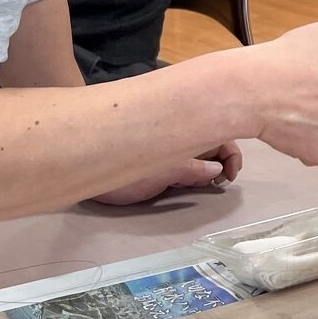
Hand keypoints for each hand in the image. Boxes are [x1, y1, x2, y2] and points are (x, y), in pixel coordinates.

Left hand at [90, 142, 242, 204]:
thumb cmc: (124, 173)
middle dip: (223, 163)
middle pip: (215, 144)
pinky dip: (196, 175)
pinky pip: (189, 166)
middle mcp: (182, 138)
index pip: (223, 135)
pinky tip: (192, 185)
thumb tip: (218, 170)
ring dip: (210, 170)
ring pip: (203, 156)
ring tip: (205, 185)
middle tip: (218, 184)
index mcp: (186, 133)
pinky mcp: (163, 163)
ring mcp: (173, 150)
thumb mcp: (162, 173)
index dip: (232, 156)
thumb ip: (192, 170)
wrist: (85, 168)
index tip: (228, 178)